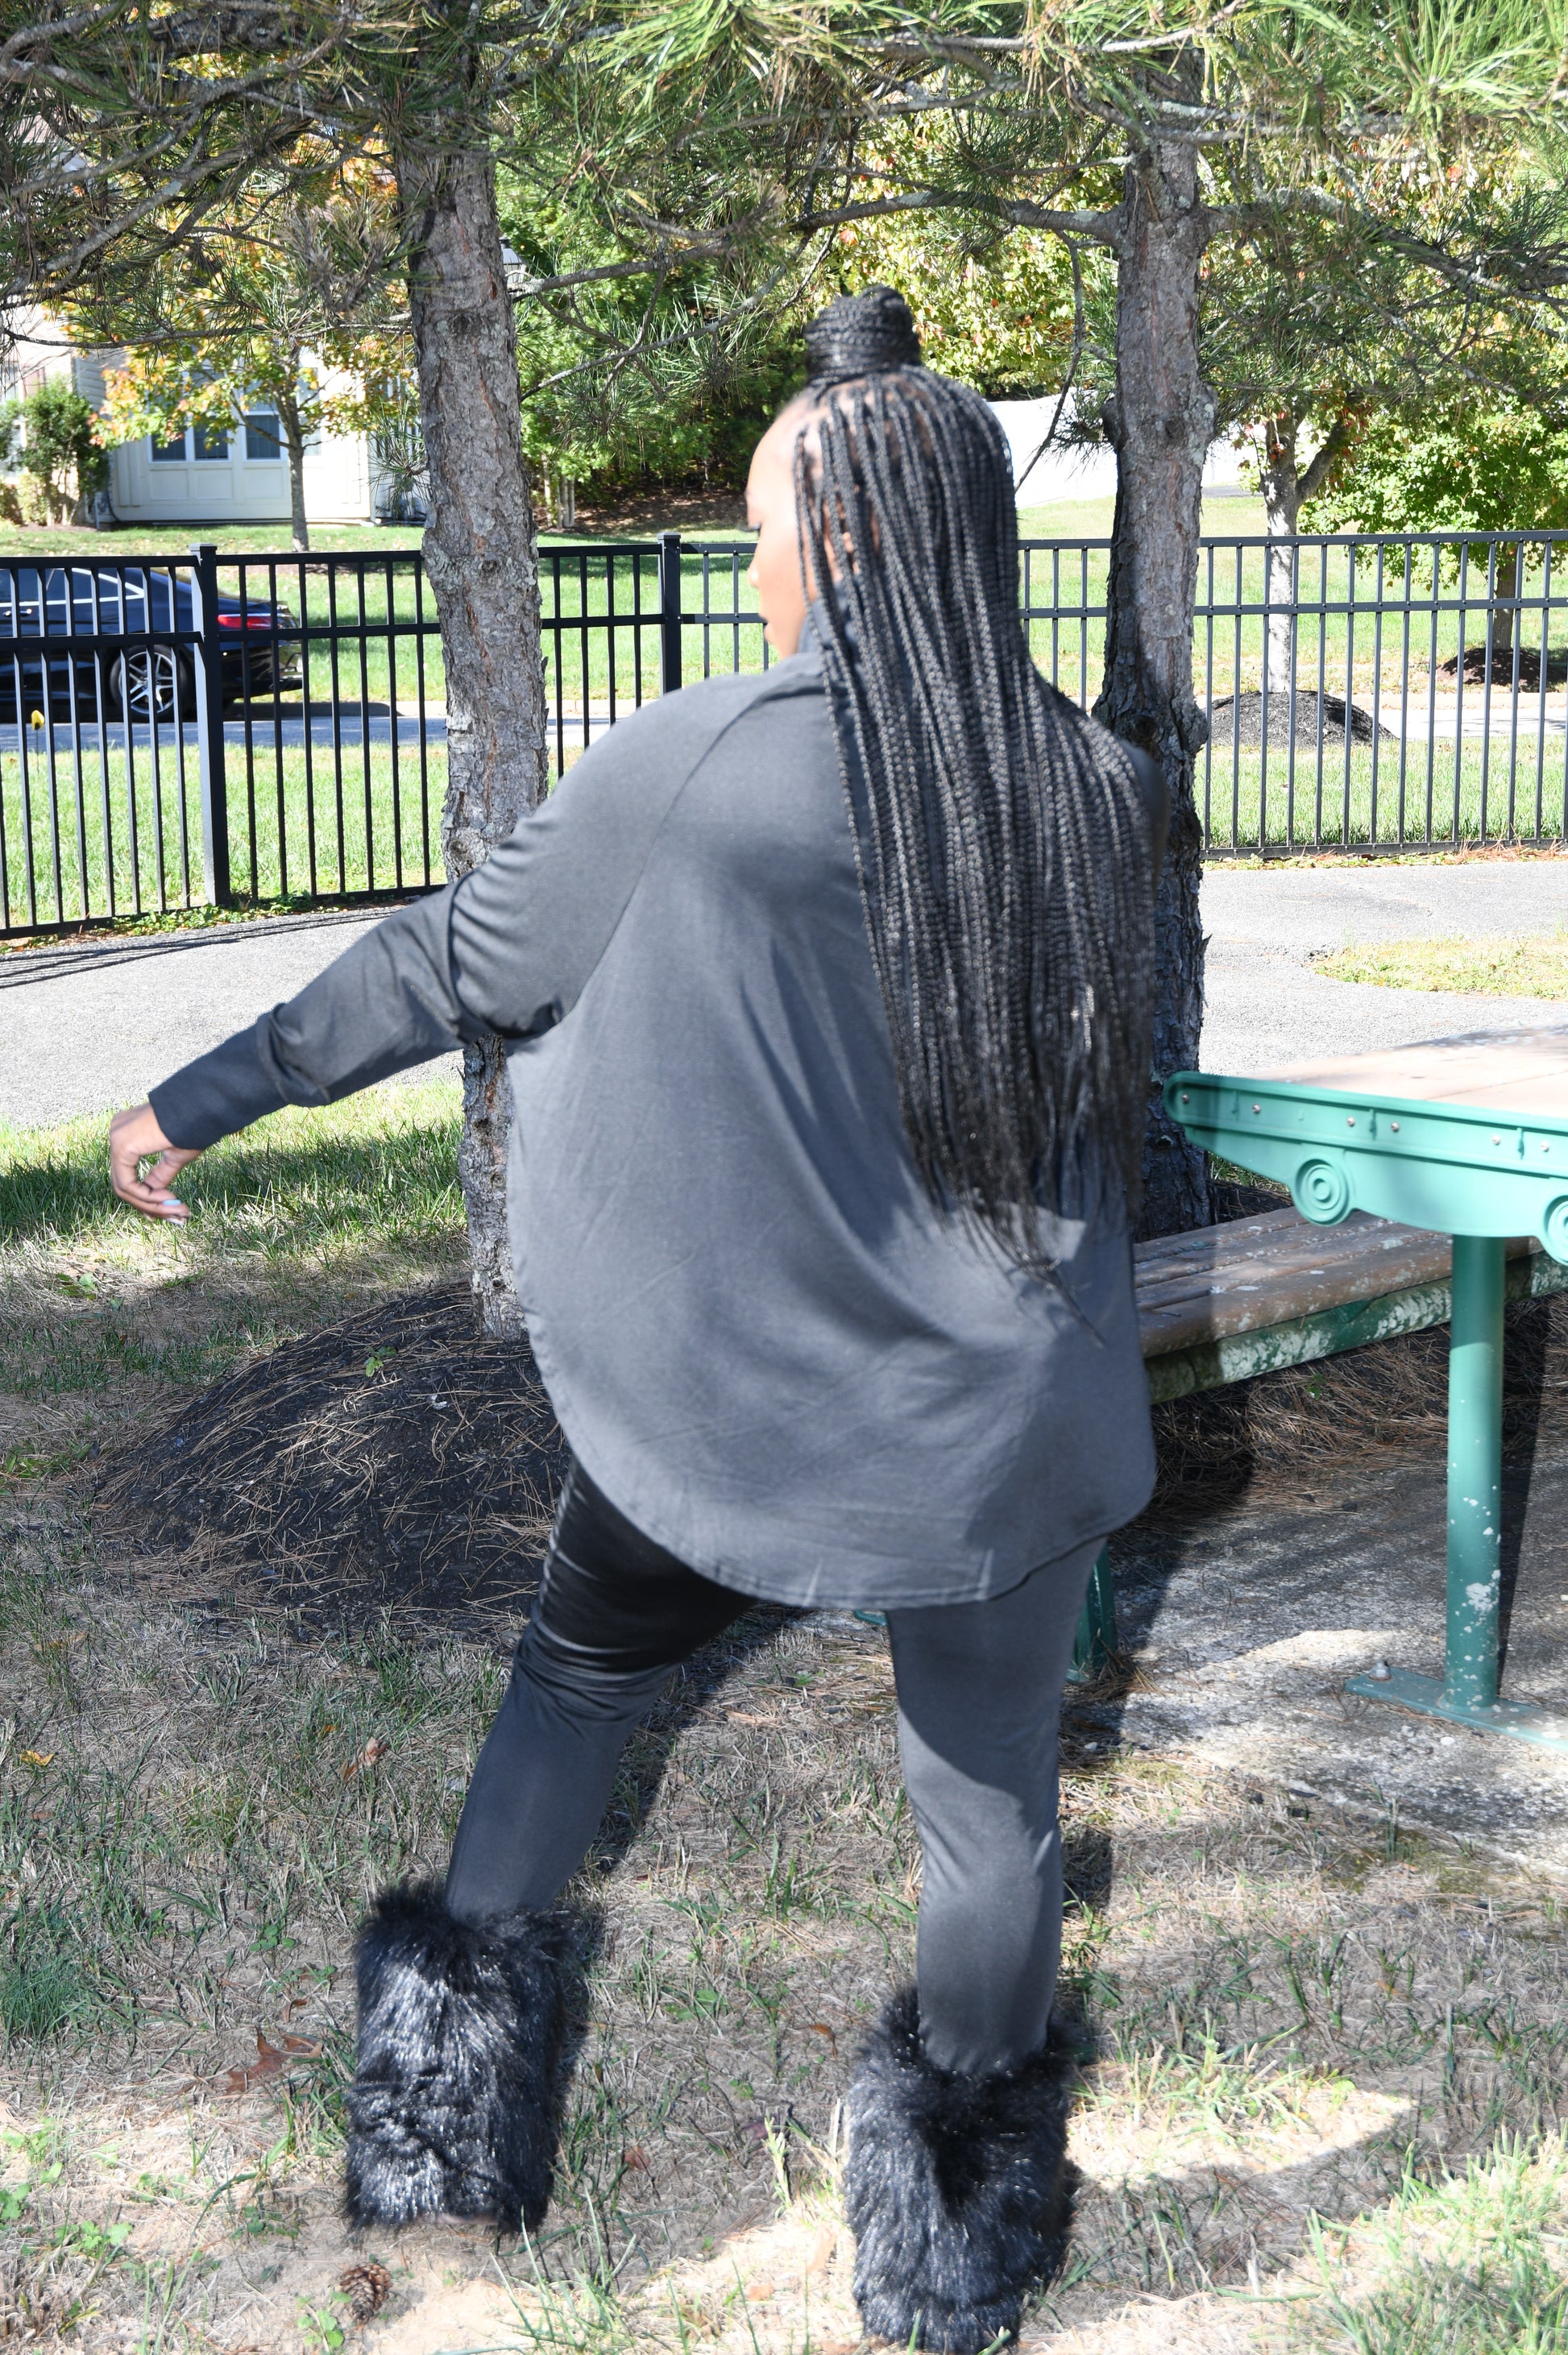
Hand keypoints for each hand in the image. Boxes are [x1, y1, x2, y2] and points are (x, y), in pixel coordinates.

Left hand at [108, 1103, 201, 1222]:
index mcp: (128, 1133)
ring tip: (176, 1210)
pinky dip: (146, 1197)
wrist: (199, 1109)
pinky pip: (127, 1183)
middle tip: (175, 1215)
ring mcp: (116, 1138)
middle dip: (149, 1204)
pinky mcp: (122, 1147)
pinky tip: (167, 1200)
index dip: (146, 1197)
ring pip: (124, 1187)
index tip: (171, 1209)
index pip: (128, 1173)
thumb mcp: (174, 1156)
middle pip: (124, 1182)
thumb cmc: (193, 1125)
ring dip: (151, 1204)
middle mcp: (118, 1133)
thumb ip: (160, 1175)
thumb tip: (155, 1194)